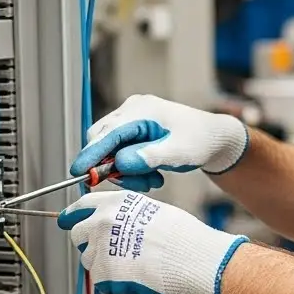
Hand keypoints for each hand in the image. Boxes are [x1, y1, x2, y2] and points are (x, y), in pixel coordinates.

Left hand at [58, 191, 247, 293]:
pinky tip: (137, 278)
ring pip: (88, 260)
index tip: (67, 221)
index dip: (73, 215)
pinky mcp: (103, 273)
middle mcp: (102, 221)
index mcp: (114, 202)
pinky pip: (101, 281)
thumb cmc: (181, 236)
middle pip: (77, 235)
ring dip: (104, 266)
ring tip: (133, 266)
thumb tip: (111, 225)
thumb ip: (124, 215)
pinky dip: (115, 284)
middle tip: (110, 252)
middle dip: (89, 244)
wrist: (191, 258)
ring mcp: (100, 247)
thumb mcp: (150, 210)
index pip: (81, 206)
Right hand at [71, 94, 248, 192]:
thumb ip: (149, 157)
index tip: (79, 172)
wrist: (214, 139)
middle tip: (138, 183)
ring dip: (127, 172)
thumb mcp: (178, 152)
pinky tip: (152, 174)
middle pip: (103, 141)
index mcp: (141, 110)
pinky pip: (121, 153)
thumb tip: (120, 164)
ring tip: (153, 180)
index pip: (106, 132)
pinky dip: (132, 168)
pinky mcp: (134, 132)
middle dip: (115, 168)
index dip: (90, 153)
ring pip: (111, 151)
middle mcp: (132, 111)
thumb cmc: (200, 141)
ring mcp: (132, 121)